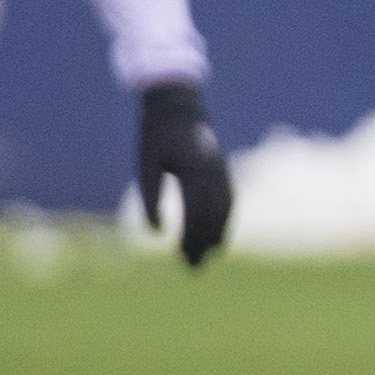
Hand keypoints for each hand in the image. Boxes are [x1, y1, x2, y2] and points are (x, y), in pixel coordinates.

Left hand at [136, 82, 230, 265]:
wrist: (179, 107)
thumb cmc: (156, 136)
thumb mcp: (145, 165)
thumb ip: (150, 198)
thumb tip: (156, 234)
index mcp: (194, 169)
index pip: (196, 212)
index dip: (190, 237)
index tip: (180, 256)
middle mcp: (214, 172)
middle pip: (214, 216)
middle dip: (204, 243)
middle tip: (193, 268)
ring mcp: (223, 172)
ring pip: (226, 211)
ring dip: (217, 236)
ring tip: (207, 257)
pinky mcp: (224, 172)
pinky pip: (229, 202)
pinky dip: (225, 222)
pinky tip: (217, 236)